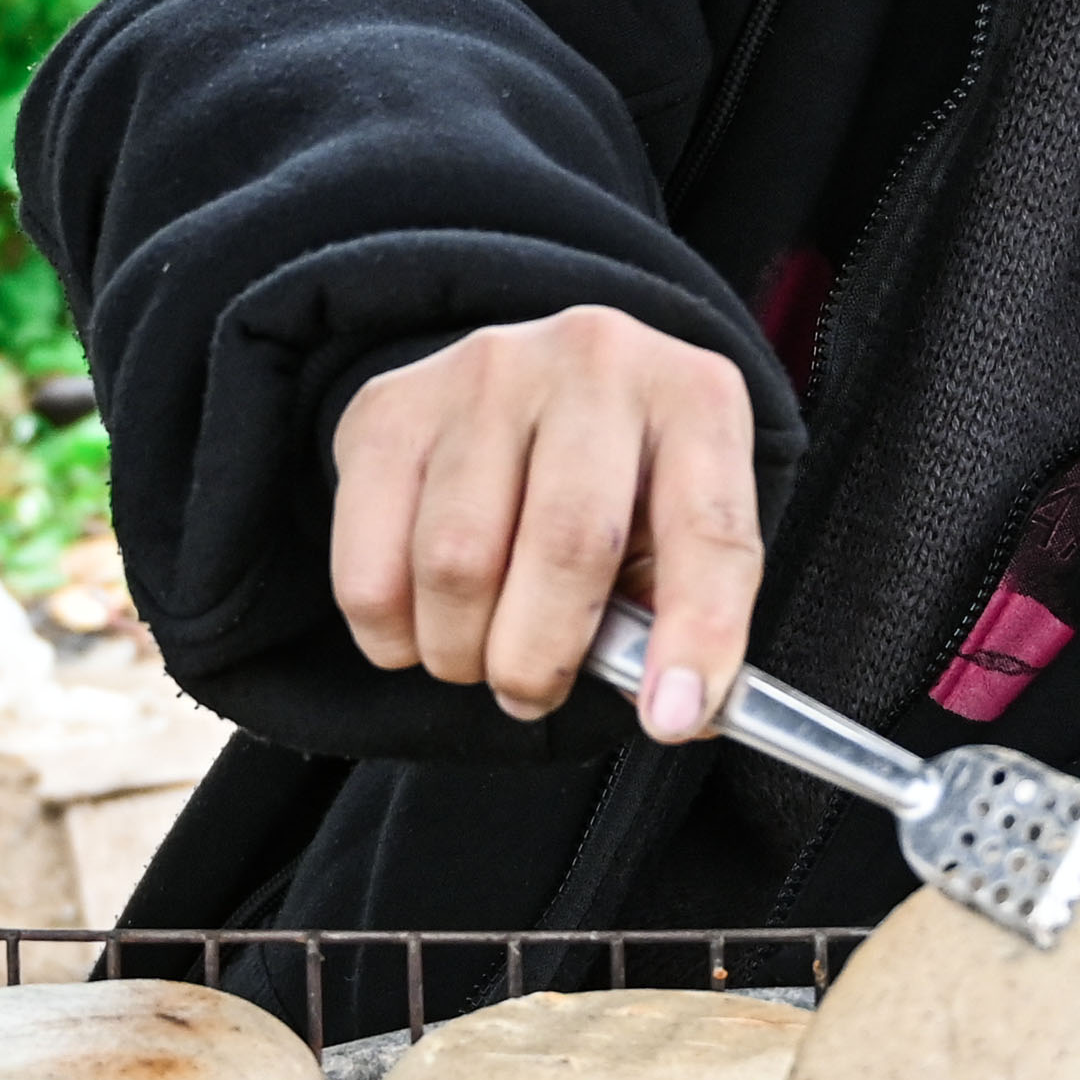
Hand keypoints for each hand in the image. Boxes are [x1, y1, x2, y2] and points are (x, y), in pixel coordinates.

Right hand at [329, 308, 762, 738]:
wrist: (530, 386)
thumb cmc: (618, 485)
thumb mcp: (676, 532)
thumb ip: (676, 616)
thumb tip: (670, 712)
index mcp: (694, 398)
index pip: (710, 528)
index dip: (696, 634)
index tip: (670, 717)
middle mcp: (594, 362)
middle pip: (567, 544)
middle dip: (544, 659)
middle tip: (531, 693)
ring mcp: (485, 374)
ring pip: (455, 562)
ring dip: (461, 651)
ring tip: (477, 652)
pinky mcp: (390, 408)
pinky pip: (369, 567)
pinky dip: (390, 634)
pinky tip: (419, 624)